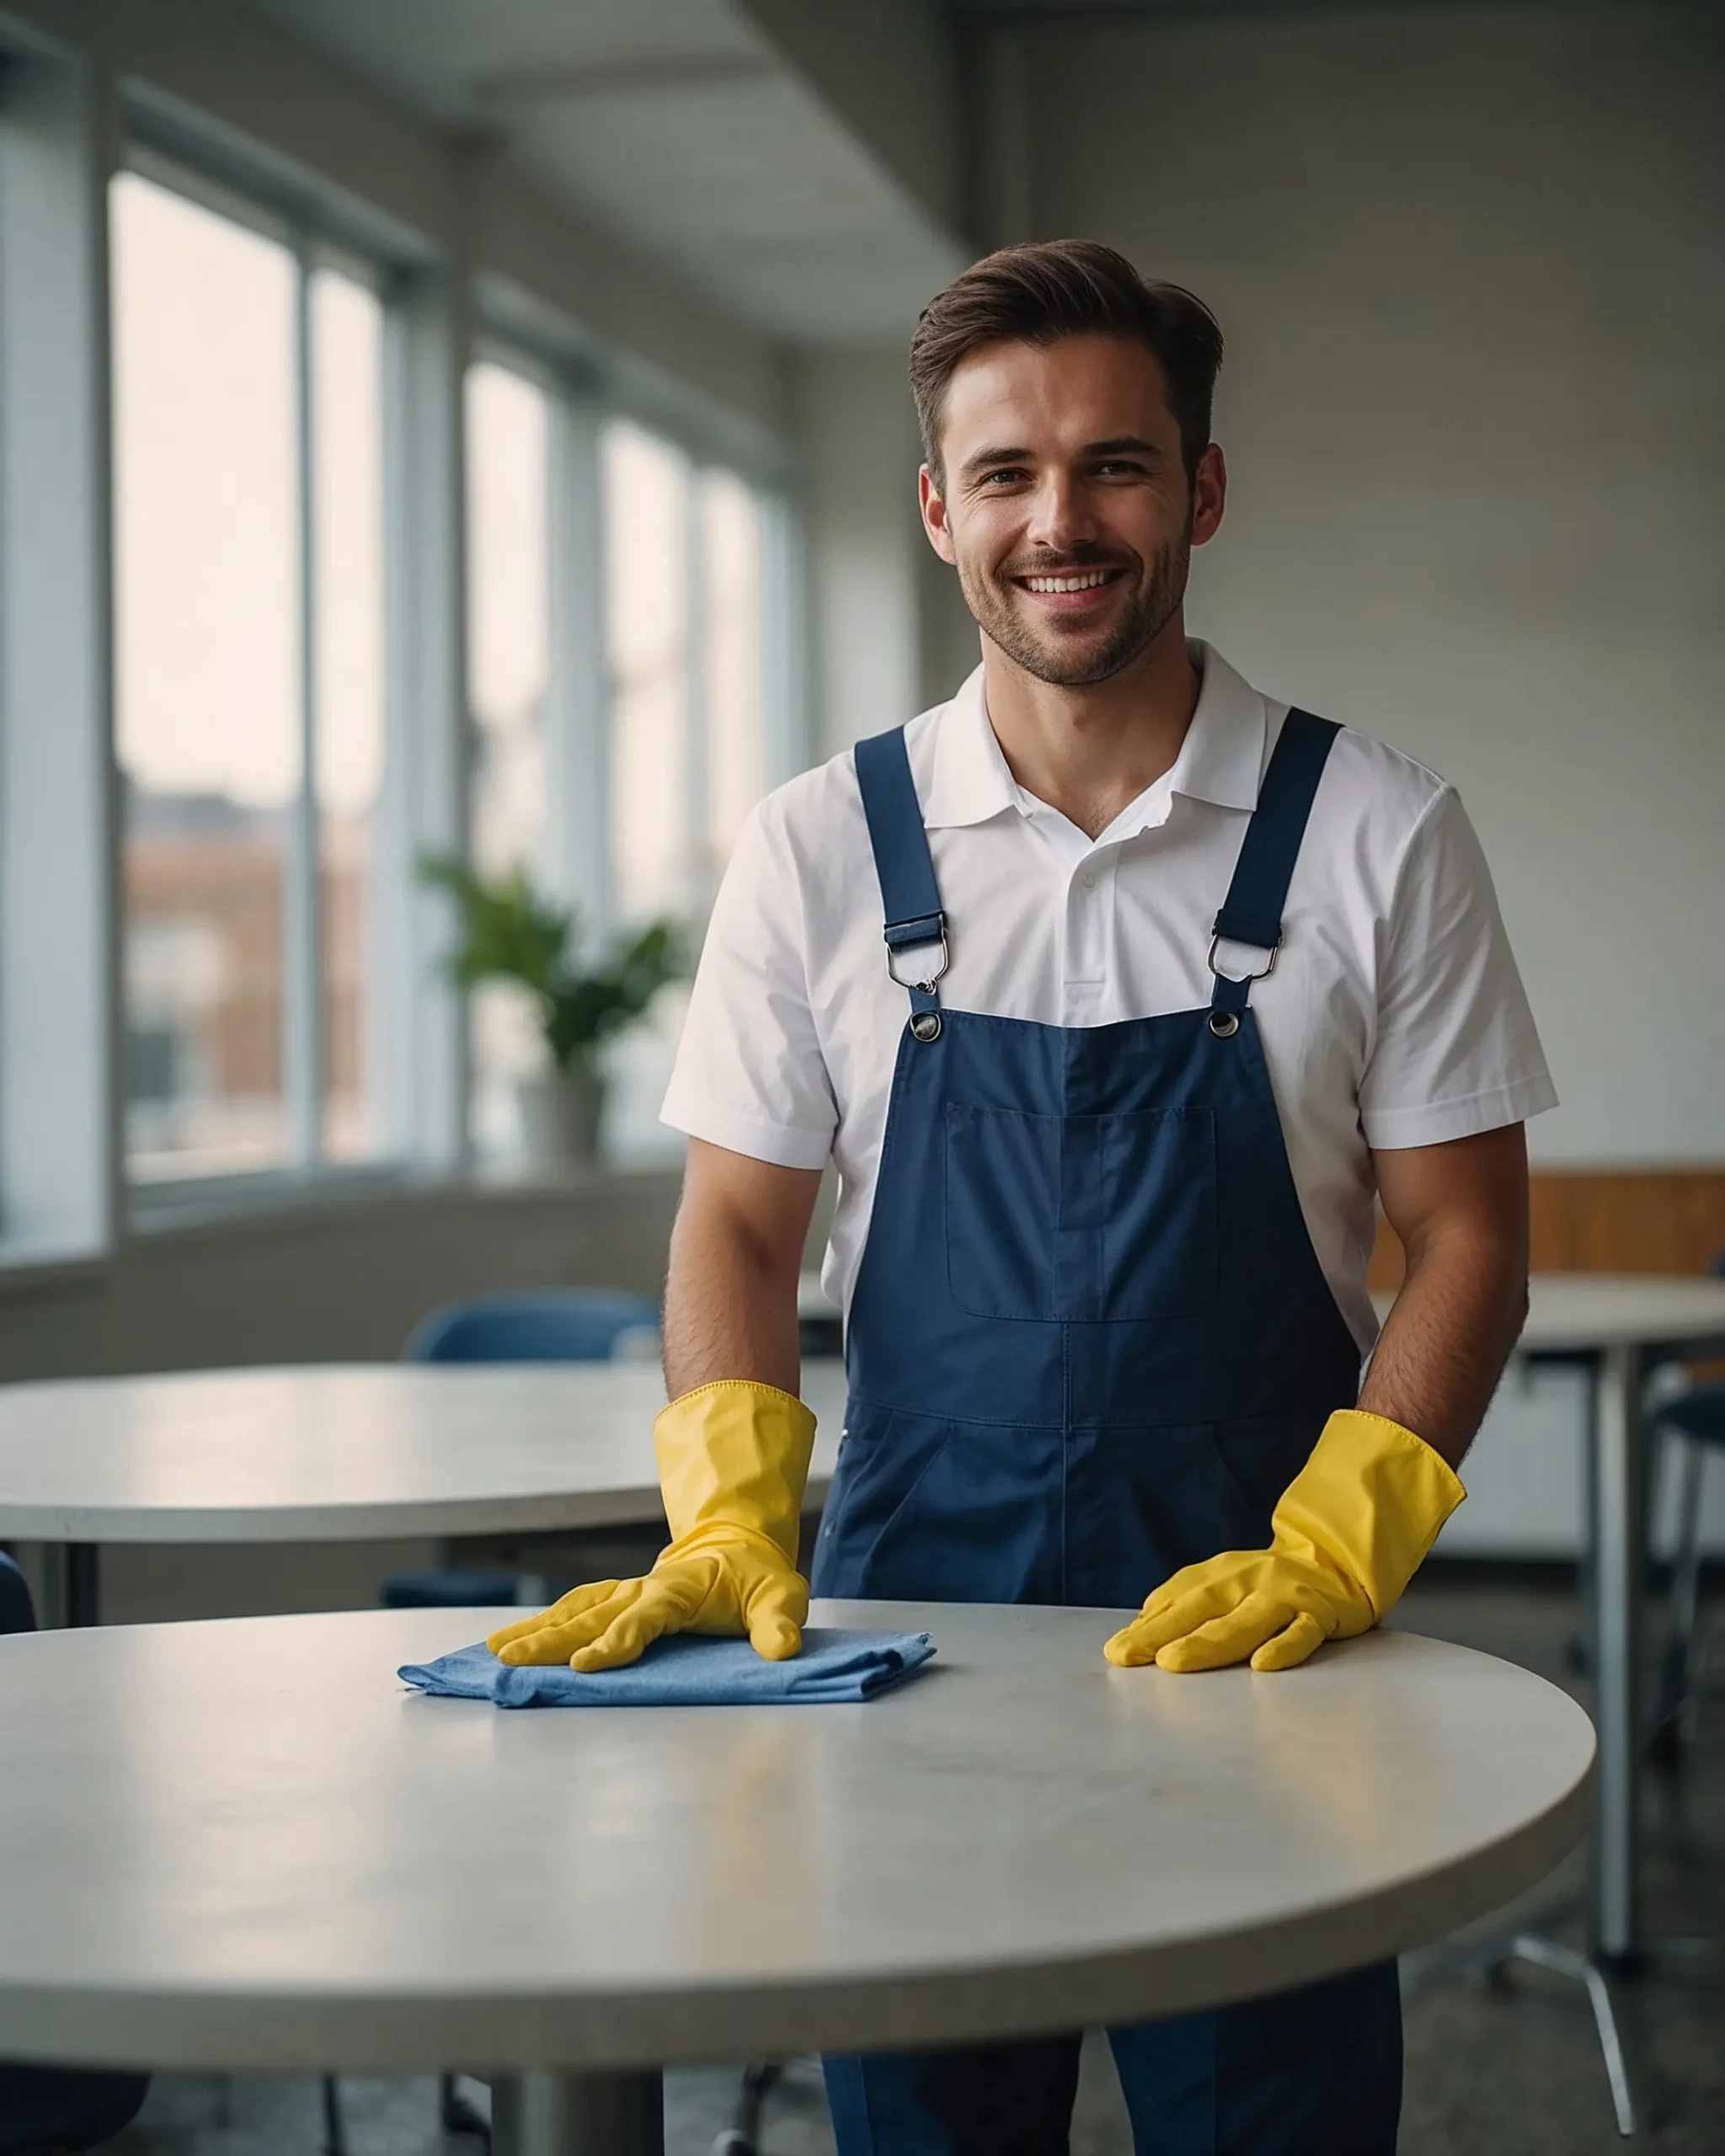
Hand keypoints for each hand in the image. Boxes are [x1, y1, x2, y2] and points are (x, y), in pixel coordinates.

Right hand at [485, 1525, 808, 1671]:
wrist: (738, 1547)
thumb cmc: (758, 1579)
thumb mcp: (780, 1595)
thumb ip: (778, 1623)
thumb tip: (784, 1649)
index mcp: (679, 1589)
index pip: (643, 1618)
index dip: (615, 1641)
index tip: (584, 1664)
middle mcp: (644, 1589)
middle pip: (593, 1616)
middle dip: (551, 1639)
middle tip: (511, 1660)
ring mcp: (627, 1594)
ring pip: (575, 1611)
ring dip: (536, 1630)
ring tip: (495, 1652)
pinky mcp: (618, 1601)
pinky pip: (575, 1611)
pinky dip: (541, 1624)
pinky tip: (510, 1642)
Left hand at [1103, 1544, 1371, 1672]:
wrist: (1338, 1558)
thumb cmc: (1270, 1582)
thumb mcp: (1225, 1582)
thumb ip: (1187, 1601)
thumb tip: (1141, 1624)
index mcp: (1220, 1575)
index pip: (1177, 1600)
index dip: (1147, 1625)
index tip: (1117, 1651)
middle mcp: (1247, 1581)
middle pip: (1201, 1608)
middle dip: (1162, 1632)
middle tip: (1127, 1655)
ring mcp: (1284, 1596)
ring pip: (1243, 1621)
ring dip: (1207, 1642)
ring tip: (1173, 1662)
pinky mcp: (1320, 1613)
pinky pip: (1302, 1632)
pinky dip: (1283, 1646)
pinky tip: (1263, 1664)